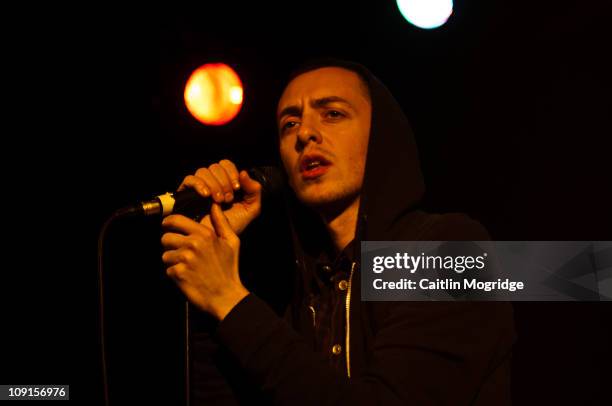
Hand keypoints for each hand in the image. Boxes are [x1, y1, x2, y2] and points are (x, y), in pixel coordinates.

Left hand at [161, 203, 248, 319]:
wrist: (225, 296)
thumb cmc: (229, 270)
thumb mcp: (232, 242)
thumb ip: (221, 222)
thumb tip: (214, 206)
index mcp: (204, 234)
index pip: (176, 220)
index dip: (168, 222)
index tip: (167, 226)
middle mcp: (192, 244)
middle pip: (166, 237)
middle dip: (171, 245)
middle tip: (181, 252)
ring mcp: (184, 259)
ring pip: (165, 254)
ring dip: (172, 260)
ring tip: (187, 266)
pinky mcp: (177, 273)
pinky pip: (167, 269)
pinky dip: (175, 273)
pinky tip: (187, 276)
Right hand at [178, 159, 261, 234]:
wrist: (216, 241)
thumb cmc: (232, 226)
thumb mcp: (250, 209)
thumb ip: (254, 191)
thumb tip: (243, 173)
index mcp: (226, 182)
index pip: (226, 164)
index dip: (232, 173)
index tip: (237, 188)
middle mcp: (212, 182)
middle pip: (215, 166)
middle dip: (224, 182)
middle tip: (228, 198)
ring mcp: (199, 187)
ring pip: (203, 171)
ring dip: (213, 184)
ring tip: (218, 201)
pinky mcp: (187, 193)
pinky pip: (189, 179)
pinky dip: (199, 184)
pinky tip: (206, 195)